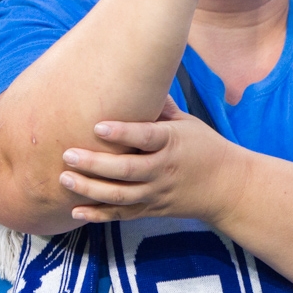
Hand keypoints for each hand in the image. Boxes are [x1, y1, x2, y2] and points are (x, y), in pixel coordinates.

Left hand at [59, 98, 249, 225]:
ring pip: (120, 195)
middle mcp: (163, 169)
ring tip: (65, 178)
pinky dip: (98, 214)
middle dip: (95, 163)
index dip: (122, 132)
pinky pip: (122, 214)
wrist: (227, 187)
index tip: (97, 125)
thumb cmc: (206, 148)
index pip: (146, 137)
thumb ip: (161, 108)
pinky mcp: (151, 209)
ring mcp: (156, 192)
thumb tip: (140, 78)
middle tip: (68, 154)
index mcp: (173, 142)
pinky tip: (75, 210)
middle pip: (126, 169)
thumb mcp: (188, 124)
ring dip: (90, 188)